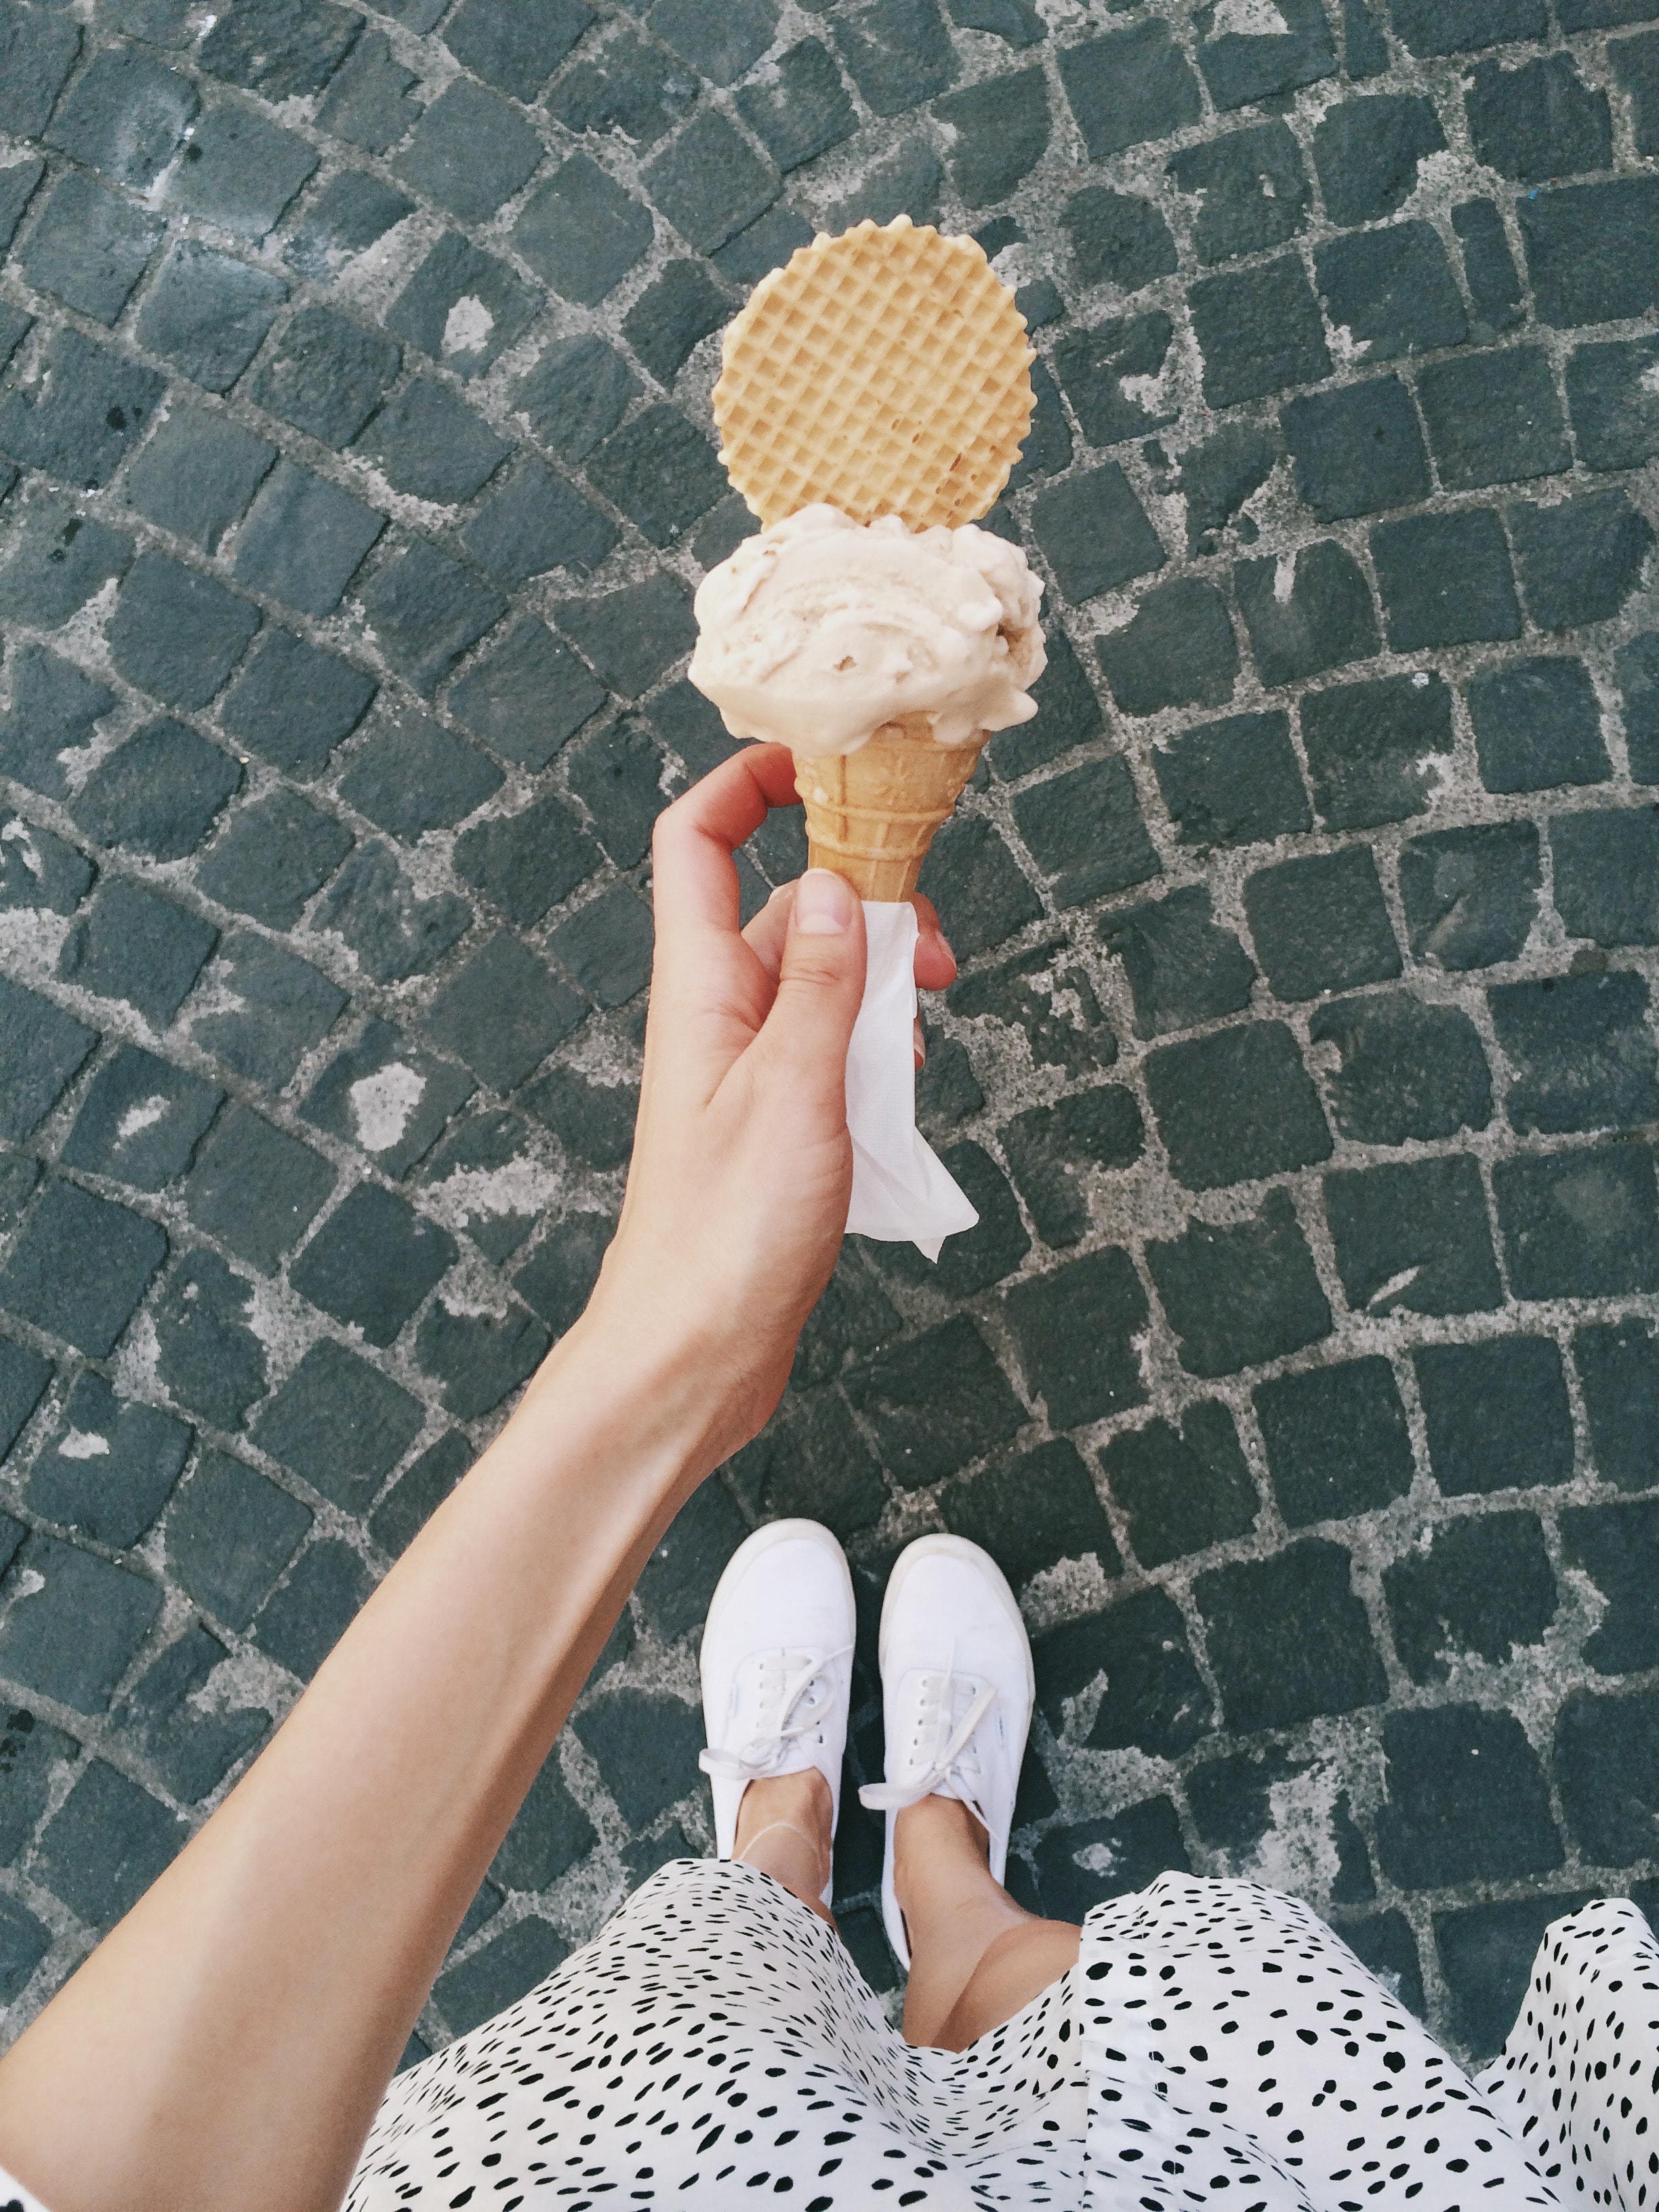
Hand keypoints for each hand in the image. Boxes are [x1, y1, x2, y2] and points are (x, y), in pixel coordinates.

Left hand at [583, 743, 953, 1459]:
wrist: (692, 1356)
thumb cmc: (726, 1235)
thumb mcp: (793, 1091)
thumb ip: (822, 984)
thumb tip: (835, 881)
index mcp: (699, 989)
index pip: (697, 842)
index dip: (747, 783)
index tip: (824, 760)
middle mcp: (717, 1016)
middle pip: (786, 908)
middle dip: (865, 906)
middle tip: (931, 953)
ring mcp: (745, 1070)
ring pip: (821, 983)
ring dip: (880, 987)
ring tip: (924, 1033)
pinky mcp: (774, 1123)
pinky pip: (830, 1051)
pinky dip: (874, 1051)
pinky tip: (904, 1091)